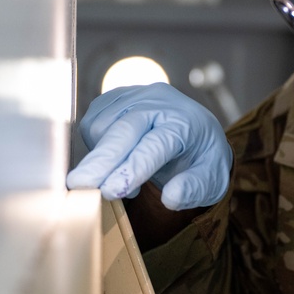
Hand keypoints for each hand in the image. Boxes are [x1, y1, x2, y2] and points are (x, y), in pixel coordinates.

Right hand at [66, 83, 231, 209]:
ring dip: (100, 156)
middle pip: (124, 129)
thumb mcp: (211, 180)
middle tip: (81, 186)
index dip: (132, 167)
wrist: (196, 132)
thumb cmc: (201, 159)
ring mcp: (136, 95)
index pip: (156, 144)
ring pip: (103, 125)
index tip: (111, 190)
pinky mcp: (117, 98)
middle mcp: (160, 102)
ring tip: (121, 176)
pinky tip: (112, 159)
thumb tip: (171, 197)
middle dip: (101, 160)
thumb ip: (194, 189)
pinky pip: (93, 121)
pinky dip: (94, 145)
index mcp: (186, 122)